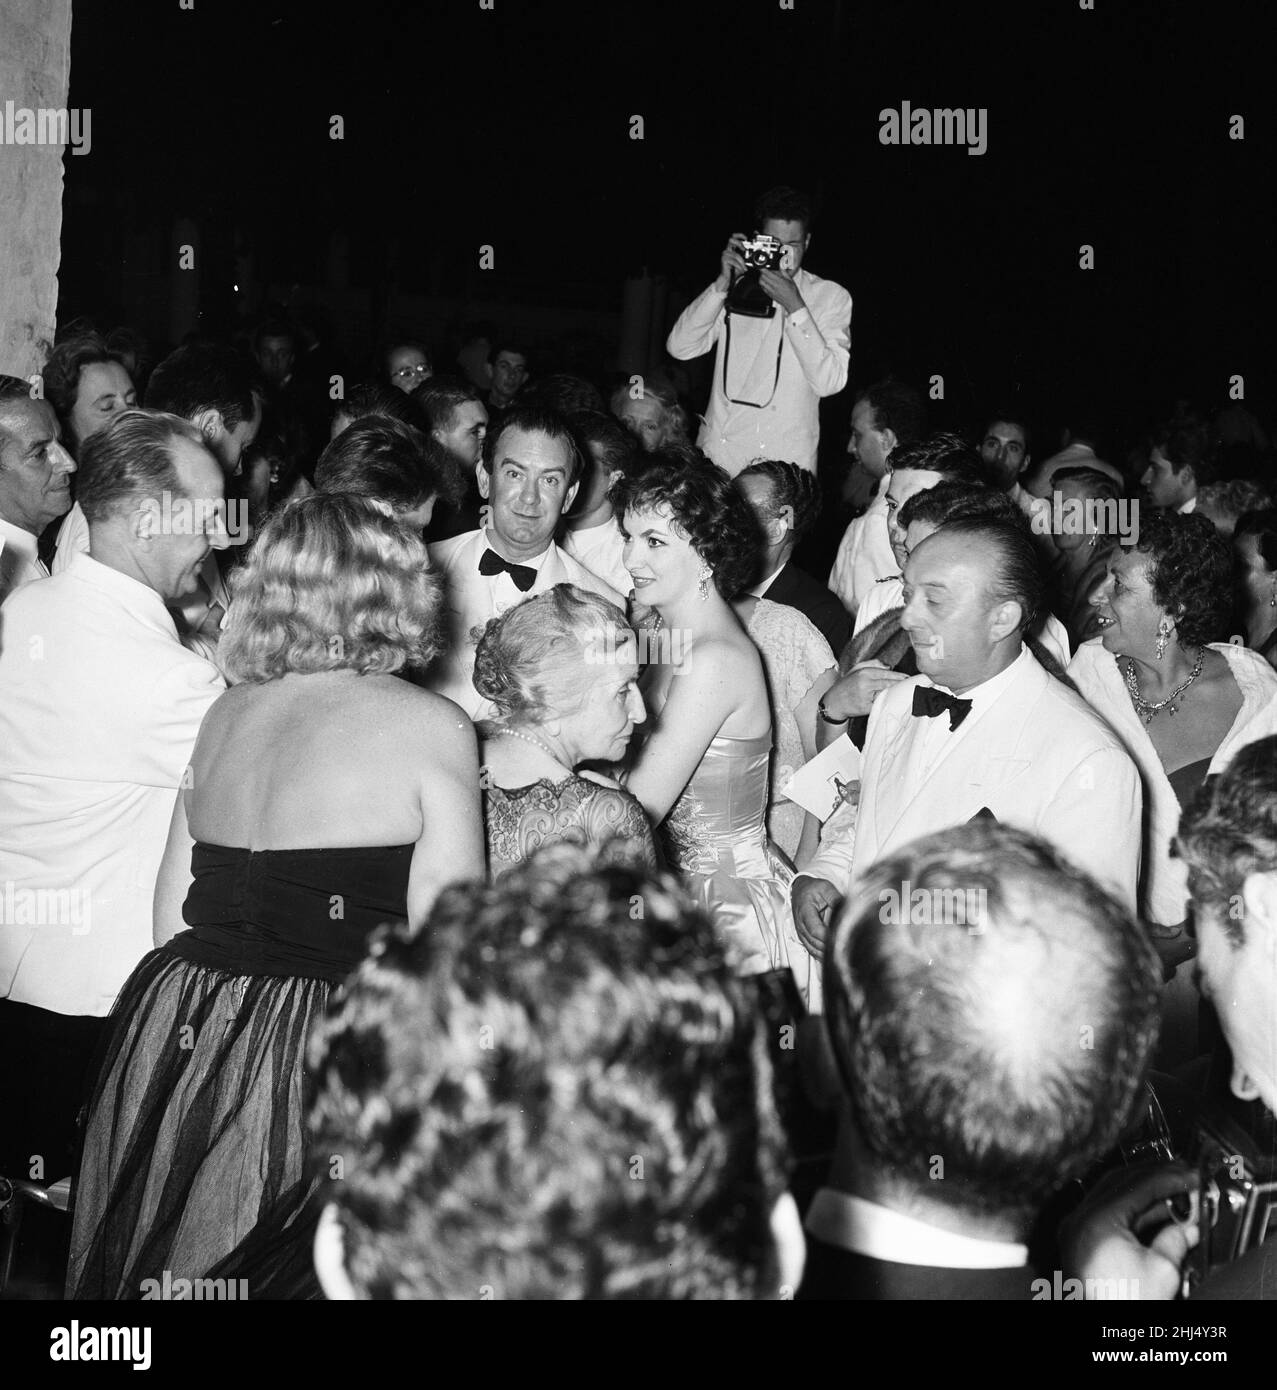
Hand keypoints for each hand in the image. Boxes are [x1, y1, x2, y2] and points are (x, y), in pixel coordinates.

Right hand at [716, 232, 748, 290]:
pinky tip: (742, 270)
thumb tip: (756, 252)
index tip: (746, 238)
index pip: (734, 237)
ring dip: (742, 262)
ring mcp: (725, 254)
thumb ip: (747, 256)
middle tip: (744, 250)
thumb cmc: (736, 270)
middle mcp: (727, 250)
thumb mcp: (743, 261)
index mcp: (732, 248)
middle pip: (731, 240)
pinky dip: (739, 266)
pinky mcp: (724, 259)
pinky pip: (734, 261)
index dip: (740, 235)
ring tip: (744, 268)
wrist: (729, 279)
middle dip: (739, 243)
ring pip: (736, 255)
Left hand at [758, 267, 804, 315]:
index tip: (762, 266)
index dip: (763, 268)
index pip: (767, 273)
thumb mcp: (790, 280)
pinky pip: (763, 288)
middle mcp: (773, 286)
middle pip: (762, 277)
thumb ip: (784, 272)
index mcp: (778, 281)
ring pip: (761, 283)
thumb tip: (782, 266)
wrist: (792, 302)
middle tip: (764, 270)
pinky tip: (766, 283)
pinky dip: (763, 284)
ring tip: (764, 276)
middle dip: (762, 272)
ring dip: (761, 278)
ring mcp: (770, 291)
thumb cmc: (792, 292)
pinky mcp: (769, 295)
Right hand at [793, 876, 839, 956]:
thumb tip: (848, 907)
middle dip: (831, 947)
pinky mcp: (804, 936)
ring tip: (841, 953)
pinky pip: (812, 950)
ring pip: (813, 949)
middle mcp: (801, 925)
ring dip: (826, 953)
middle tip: (846, 946)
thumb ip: (835, 898)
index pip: (816, 930)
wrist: (800, 889)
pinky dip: (821, 954)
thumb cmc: (810, 889)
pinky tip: (832, 954)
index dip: (829, 937)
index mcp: (805, 912)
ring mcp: (801, 932)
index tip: (842, 937)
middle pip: (815, 943)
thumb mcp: (825, 888)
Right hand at [822, 661, 908, 720]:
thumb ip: (872, 664)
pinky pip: (880, 703)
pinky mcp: (866, 707)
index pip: (886, 673)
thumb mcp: (855, 669)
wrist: (833, 702)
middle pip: (889, 683)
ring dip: (895, 693)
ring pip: (886, 693)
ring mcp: (866, 696)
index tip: (908, 678)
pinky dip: (887, 702)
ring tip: (904, 692)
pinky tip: (893, 702)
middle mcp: (865, 683)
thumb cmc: (845, 686)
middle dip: (900, 684)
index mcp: (864, 673)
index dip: (899, 676)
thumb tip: (888, 666)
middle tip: (911, 684)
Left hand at [1060, 1163, 1198, 1300]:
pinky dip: (1129, 1211)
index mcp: (1096, 1219)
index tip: (1190, 1175)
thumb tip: (1187, 1226)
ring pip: (1110, 1196)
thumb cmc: (1126, 1305)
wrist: (1107, 1338)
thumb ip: (1174, 1240)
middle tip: (1182, 1177)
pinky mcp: (1078, 1244)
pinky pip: (1104, 1214)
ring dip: (1143, 1193)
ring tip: (1173, 1196)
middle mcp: (1079, 1219)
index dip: (1168, 1178)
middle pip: (1118, 1183)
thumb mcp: (1162, 1270)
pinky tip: (1153, 1215)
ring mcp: (1075, 1230)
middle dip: (1154, 1179)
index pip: (1136, 1185)